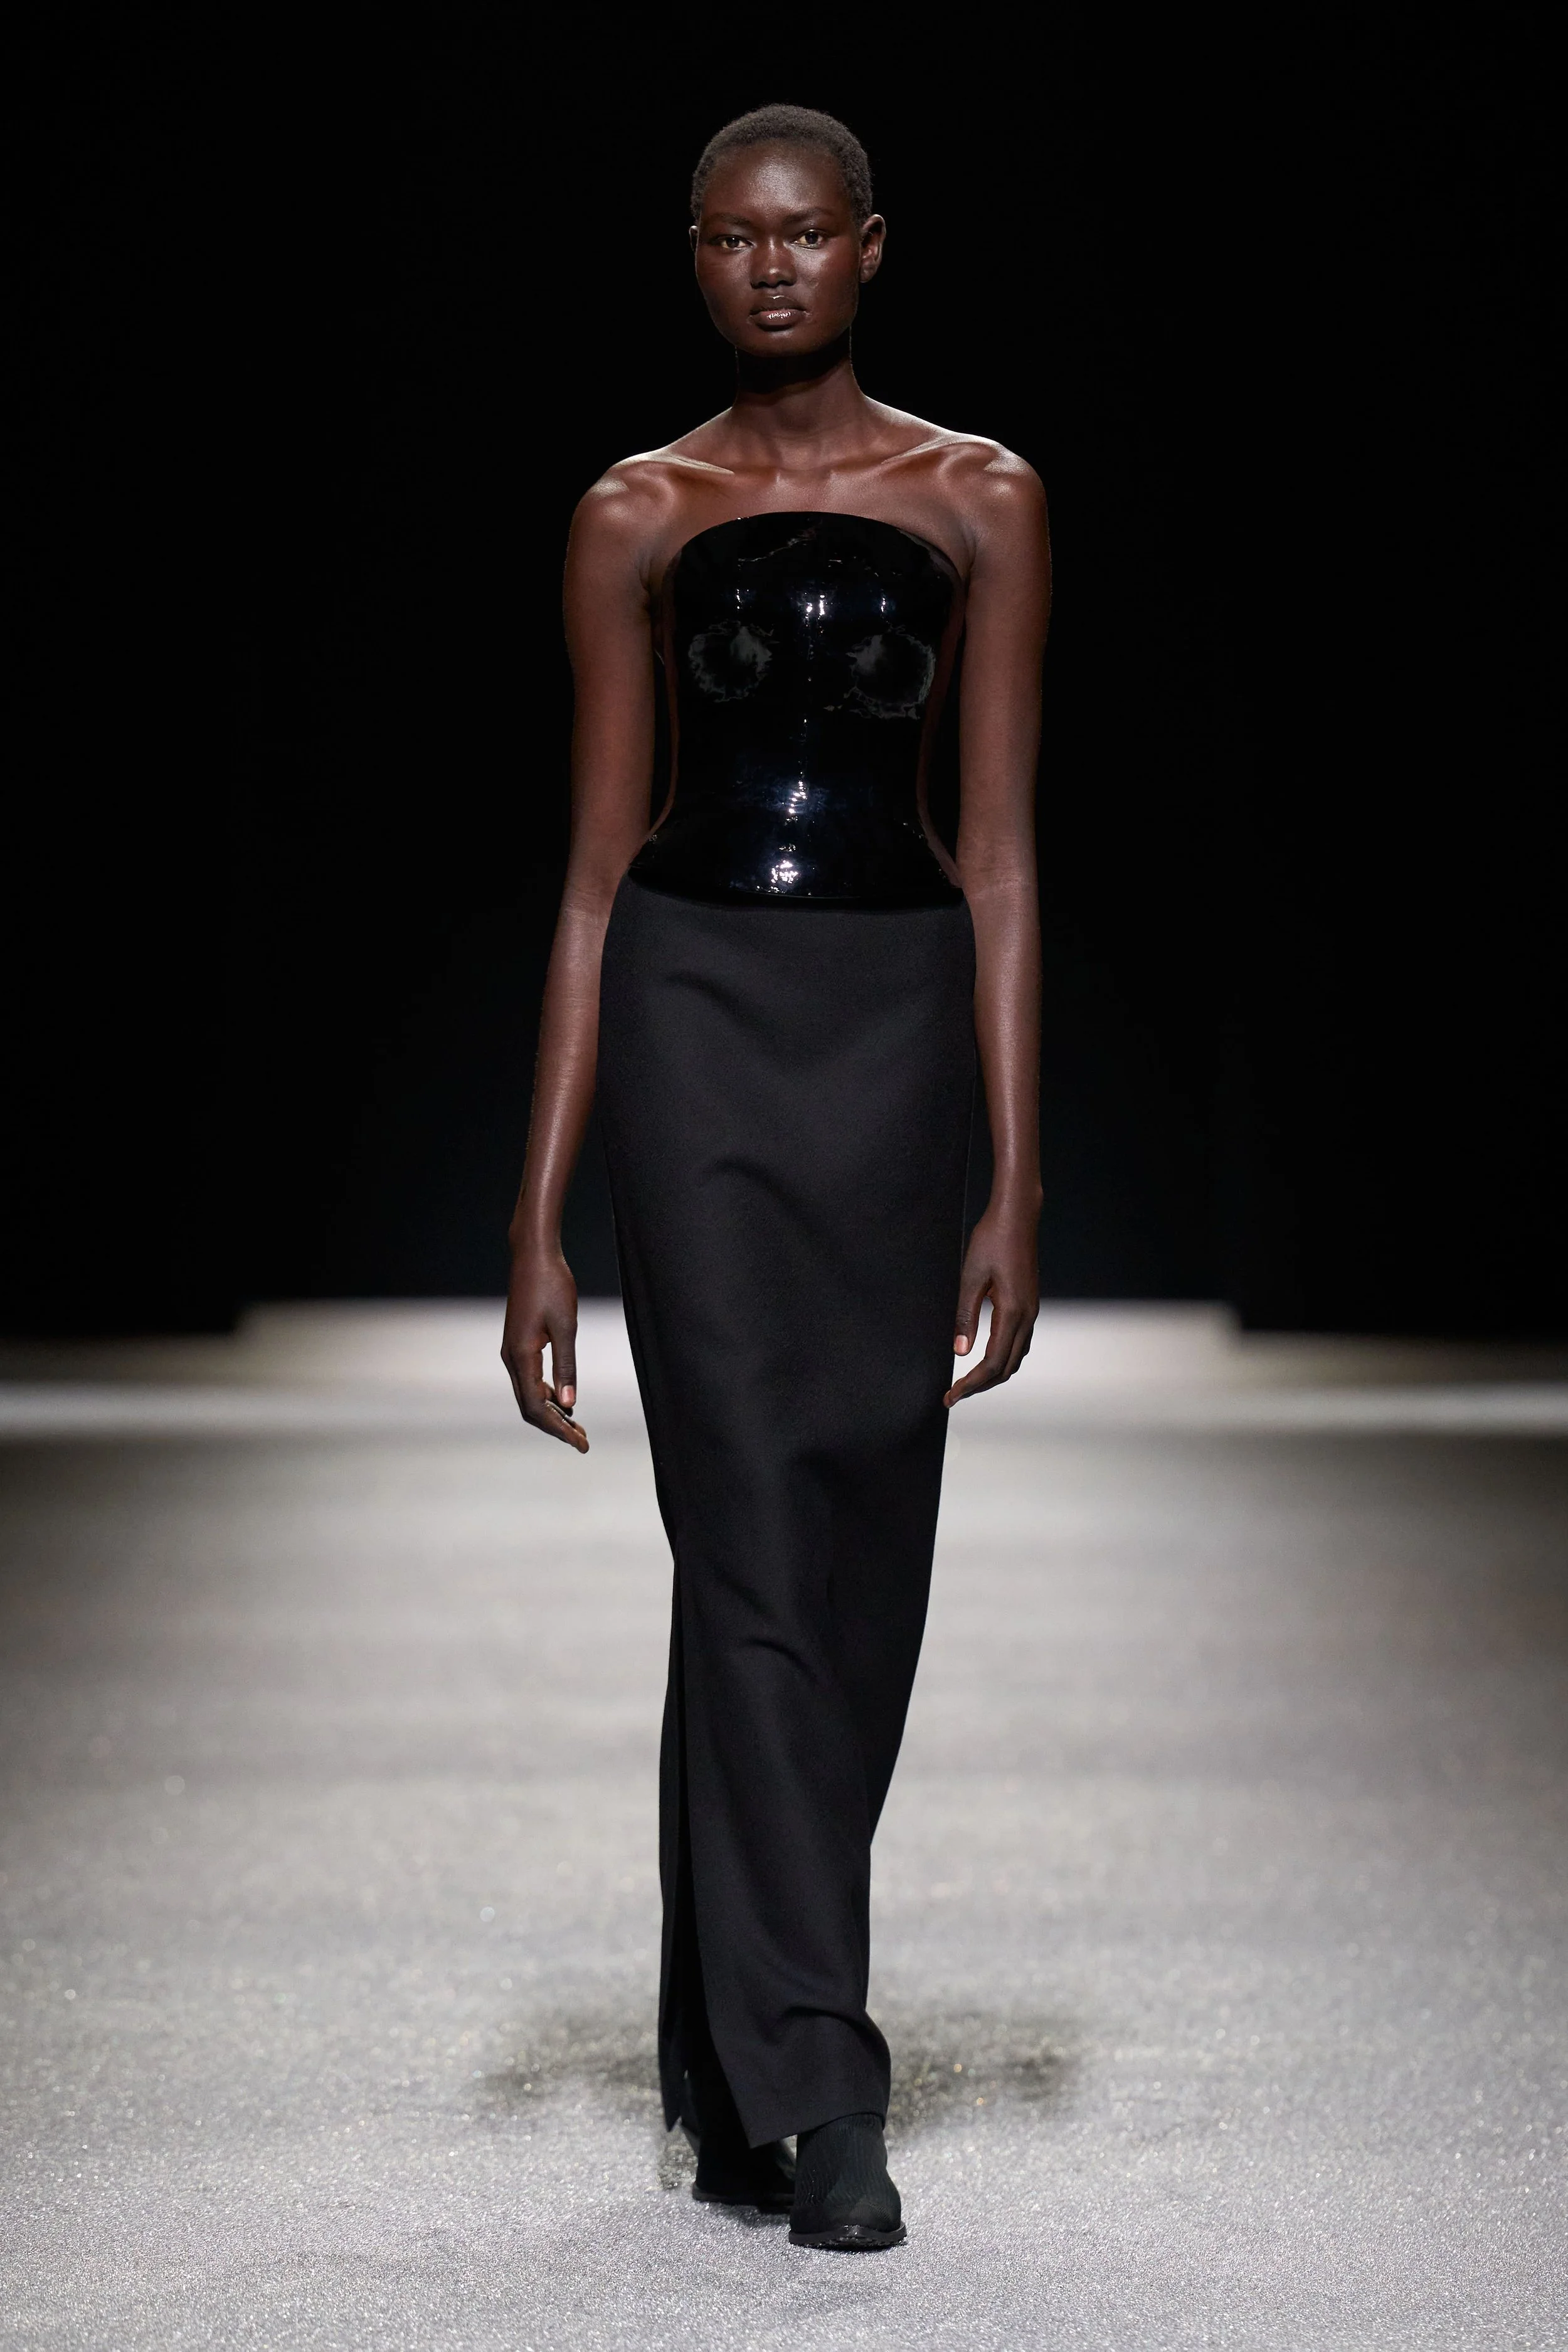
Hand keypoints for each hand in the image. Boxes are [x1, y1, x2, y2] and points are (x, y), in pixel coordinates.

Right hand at [501, 1241, 588, 1451]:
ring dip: (552, 1413)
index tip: (581, 1443)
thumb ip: (567, 1367)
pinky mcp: (518, 1345)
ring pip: (528, 1395)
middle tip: (583, 1442)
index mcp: (521, 1356)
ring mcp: (512, 1352)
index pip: (536, 1407)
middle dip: (556, 1427)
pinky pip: (529, 1380)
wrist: (533, 1256)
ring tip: (577, 1427)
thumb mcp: (566, 1327)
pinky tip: (564, 1401)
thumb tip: (569, 1405)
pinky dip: (546, 1396)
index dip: (558, 1429)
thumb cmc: (552, 1286)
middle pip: (529, 1407)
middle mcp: (511, 1358)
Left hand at [944, 1200, 1038, 1407]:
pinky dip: (1002, 1358)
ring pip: (1015, 1356)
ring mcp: (1031, 1311)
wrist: (1017, 1216)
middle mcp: (1027, 1316)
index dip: (971, 1384)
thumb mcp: (971, 1277)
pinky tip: (985, 1357)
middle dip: (980, 1385)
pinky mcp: (1029, 1303)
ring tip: (967, 1382)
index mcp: (1012, 1312)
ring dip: (992, 1374)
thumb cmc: (992, 1240)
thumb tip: (959, 1351)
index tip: (951, 1396)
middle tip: (954, 1395)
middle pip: (1006, 1367)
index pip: (992, 1363)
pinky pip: (1018, 1342)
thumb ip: (966, 1316)